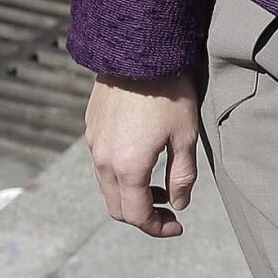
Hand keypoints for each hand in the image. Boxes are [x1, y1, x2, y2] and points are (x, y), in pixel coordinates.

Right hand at [84, 71, 199, 237]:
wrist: (140, 49)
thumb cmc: (169, 91)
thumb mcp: (186, 136)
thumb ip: (182, 176)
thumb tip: (179, 204)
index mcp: (127, 168)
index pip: (137, 215)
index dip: (157, 227)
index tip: (177, 226)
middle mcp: (103, 161)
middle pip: (117, 206)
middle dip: (142, 214)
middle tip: (168, 208)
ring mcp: (93, 142)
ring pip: (107, 185)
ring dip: (131, 192)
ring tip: (158, 182)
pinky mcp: (91, 126)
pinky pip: (101, 161)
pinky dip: (120, 172)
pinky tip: (142, 155)